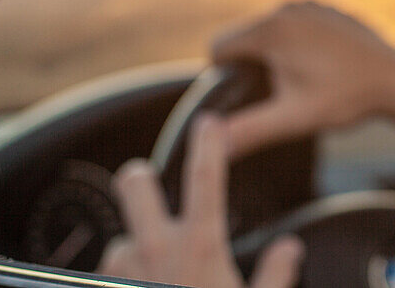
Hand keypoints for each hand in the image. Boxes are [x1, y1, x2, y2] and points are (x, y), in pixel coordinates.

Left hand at [99, 114, 303, 287]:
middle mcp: (157, 250)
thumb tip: (290, 249)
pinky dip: (118, 280)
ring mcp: (125, 273)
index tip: (209, 123)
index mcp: (201, 246)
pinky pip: (104, 276)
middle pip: (135, 185)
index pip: (206, 177)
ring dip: (131, 248)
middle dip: (139, 179)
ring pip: (118, 238)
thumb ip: (276, 273)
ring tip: (149, 269)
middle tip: (147, 182)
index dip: (208, 143)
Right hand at [212, 1, 394, 157]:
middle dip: (254, 66)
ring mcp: (312, 5)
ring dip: (277, 55)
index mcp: (272, 29)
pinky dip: (300, 45)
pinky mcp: (330, 10)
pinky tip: (323, 69)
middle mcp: (289, 8)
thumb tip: (211, 146)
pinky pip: (298, 26)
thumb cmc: (347, 98)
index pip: (219, 46)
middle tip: (285, 92)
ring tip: (306, 81)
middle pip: (246, 38)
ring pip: (272, 31)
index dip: (226, 75)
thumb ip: (247, 132)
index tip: (254, 94)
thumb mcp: (292, 120)